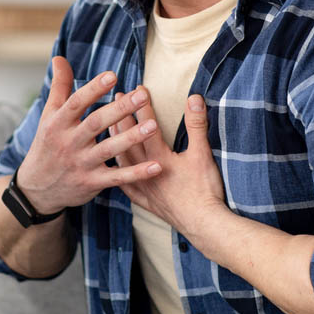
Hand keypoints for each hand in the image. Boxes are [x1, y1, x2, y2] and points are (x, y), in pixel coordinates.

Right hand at [13, 56, 162, 215]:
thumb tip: (60, 57)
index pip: (76, 103)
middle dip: (119, 110)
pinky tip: (157, 166)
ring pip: (108, 150)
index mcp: (58, 123)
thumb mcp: (49, 115)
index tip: (112, 75)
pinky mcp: (91, 183)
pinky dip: (136, 174)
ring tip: (154, 126)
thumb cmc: (48, 145)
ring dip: (132, 138)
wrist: (37, 188)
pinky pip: (117, 178)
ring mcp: (80, 164)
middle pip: (95, 123)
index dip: (93, 89)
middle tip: (142, 96)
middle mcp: (69, 143)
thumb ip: (59, 86)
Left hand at [113, 93, 229, 234]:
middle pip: (128, 139)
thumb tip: (194, 98)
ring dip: (116, 140)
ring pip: (122, 160)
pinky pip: (125, 185)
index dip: (142, 105)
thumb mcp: (203, 154)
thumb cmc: (204, 190)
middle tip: (116, 99)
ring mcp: (143, 188)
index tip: (137, 88)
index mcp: (159, 157)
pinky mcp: (146, 202)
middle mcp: (145, 171)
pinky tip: (113, 168)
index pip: (146, 125)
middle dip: (122, 116)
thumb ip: (197, 125)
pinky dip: (118, 173)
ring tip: (109, 126)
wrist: (203, 225)